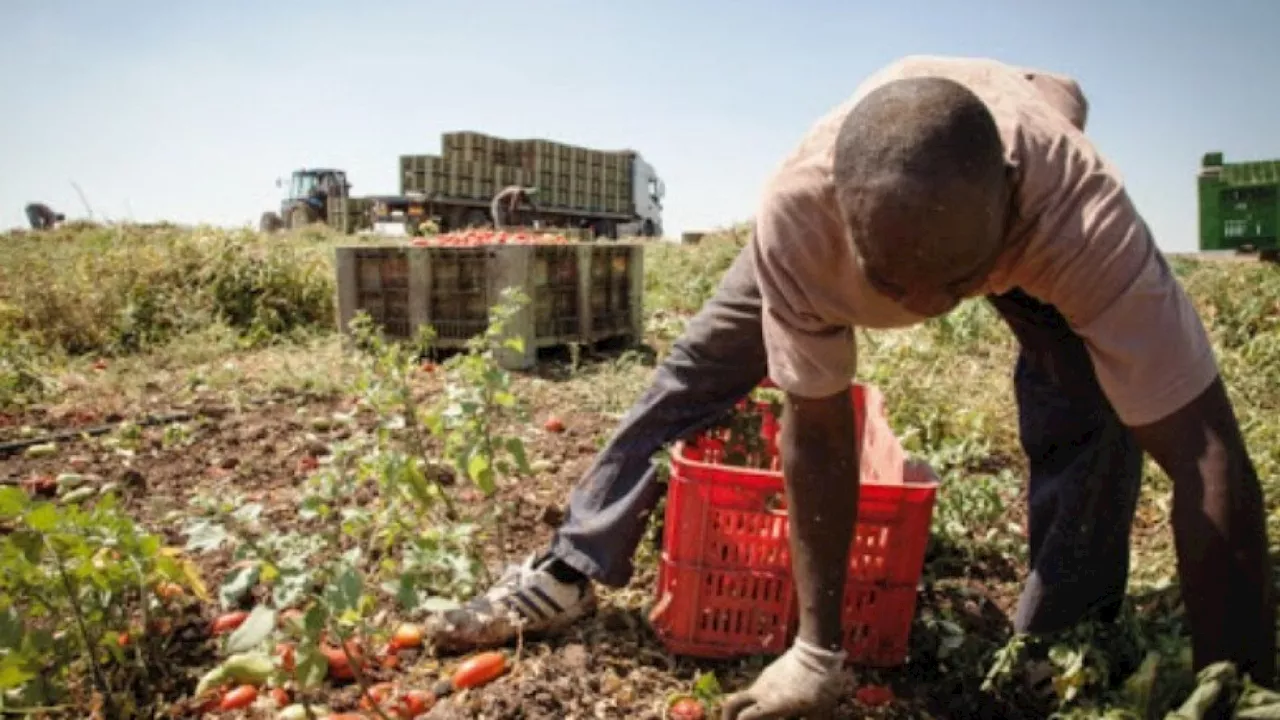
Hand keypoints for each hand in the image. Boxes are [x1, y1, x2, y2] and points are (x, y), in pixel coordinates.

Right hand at [721, 638, 846, 718]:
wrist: (817, 651)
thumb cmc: (819, 686)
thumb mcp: (818, 712)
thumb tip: (798, 718)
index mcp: (770, 706)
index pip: (744, 718)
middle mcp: (761, 692)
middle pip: (732, 703)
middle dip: (728, 716)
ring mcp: (764, 678)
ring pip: (749, 694)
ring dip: (750, 705)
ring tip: (764, 713)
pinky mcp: (771, 669)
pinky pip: (761, 686)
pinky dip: (762, 696)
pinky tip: (778, 699)